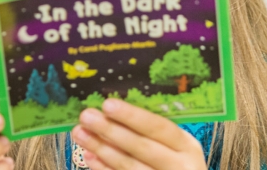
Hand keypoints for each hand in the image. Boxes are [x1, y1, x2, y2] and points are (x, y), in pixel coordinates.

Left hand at [72, 98, 205, 169]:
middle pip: (142, 147)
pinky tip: (89, 156)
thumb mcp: (173, 145)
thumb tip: (111, 111)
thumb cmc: (175, 160)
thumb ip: (148, 130)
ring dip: (101, 148)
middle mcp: (178, 165)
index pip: (158, 127)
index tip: (108, 104)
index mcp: (186, 146)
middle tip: (86, 116)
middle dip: (111, 131)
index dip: (133, 116)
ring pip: (128, 166)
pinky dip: (104, 168)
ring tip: (79, 133)